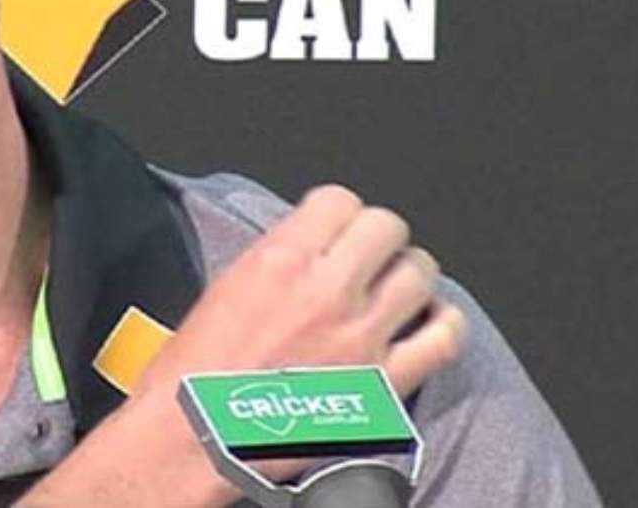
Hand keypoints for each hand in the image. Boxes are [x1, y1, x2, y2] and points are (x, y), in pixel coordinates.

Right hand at [137, 183, 466, 398]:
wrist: (193, 438)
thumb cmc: (194, 373)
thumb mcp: (226, 286)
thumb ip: (279, 256)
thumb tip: (316, 245)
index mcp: (280, 260)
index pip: (340, 200)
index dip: (338, 214)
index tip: (334, 230)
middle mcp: (325, 291)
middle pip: (387, 226)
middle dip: (376, 238)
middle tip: (364, 258)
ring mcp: (360, 336)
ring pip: (420, 273)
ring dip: (408, 275)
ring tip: (392, 289)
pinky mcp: (383, 384)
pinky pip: (444, 337)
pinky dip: (442, 324)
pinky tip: (425, 323)